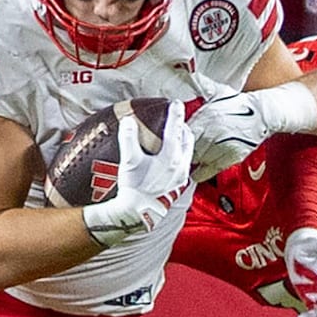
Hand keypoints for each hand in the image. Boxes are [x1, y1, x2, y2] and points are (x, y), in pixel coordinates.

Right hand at [83, 101, 193, 246]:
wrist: (139, 213)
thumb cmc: (134, 187)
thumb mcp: (129, 160)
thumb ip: (129, 138)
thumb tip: (129, 121)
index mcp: (170, 156)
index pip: (175, 129)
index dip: (175, 114)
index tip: (175, 103)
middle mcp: (180, 165)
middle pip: (186, 139)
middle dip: (182, 127)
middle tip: (177, 119)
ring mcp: (181, 176)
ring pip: (187, 152)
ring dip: (184, 141)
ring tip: (177, 135)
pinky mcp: (178, 186)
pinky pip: (184, 164)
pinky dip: (181, 155)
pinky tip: (173, 157)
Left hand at [188, 83, 316, 181]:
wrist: (263, 114)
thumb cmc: (240, 103)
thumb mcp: (220, 91)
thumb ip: (203, 85)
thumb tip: (192, 74)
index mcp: (207, 116)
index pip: (183, 132)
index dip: (178, 136)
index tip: (174, 139)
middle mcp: (212, 133)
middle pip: (188, 147)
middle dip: (184, 149)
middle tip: (179, 151)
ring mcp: (221, 146)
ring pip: (198, 159)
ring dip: (192, 160)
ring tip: (188, 160)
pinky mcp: (230, 157)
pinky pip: (210, 169)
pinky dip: (201, 173)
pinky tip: (195, 173)